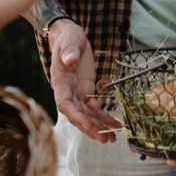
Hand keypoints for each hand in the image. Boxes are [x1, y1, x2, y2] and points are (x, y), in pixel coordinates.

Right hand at [49, 21, 120, 142]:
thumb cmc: (67, 38)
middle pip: (77, 115)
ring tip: (112, 138)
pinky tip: (114, 125)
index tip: (89, 126)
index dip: (76, 117)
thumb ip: (68, 51)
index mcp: (60, 82)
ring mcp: (77, 93)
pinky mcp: (87, 91)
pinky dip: (104, 117)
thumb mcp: (69, 42)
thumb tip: (70, 60)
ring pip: (87, 115)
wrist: (70, 36)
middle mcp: (67, 92)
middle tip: (104, 139)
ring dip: (98, 127)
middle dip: (90, 128)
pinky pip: (94, 108)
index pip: (65, 104)